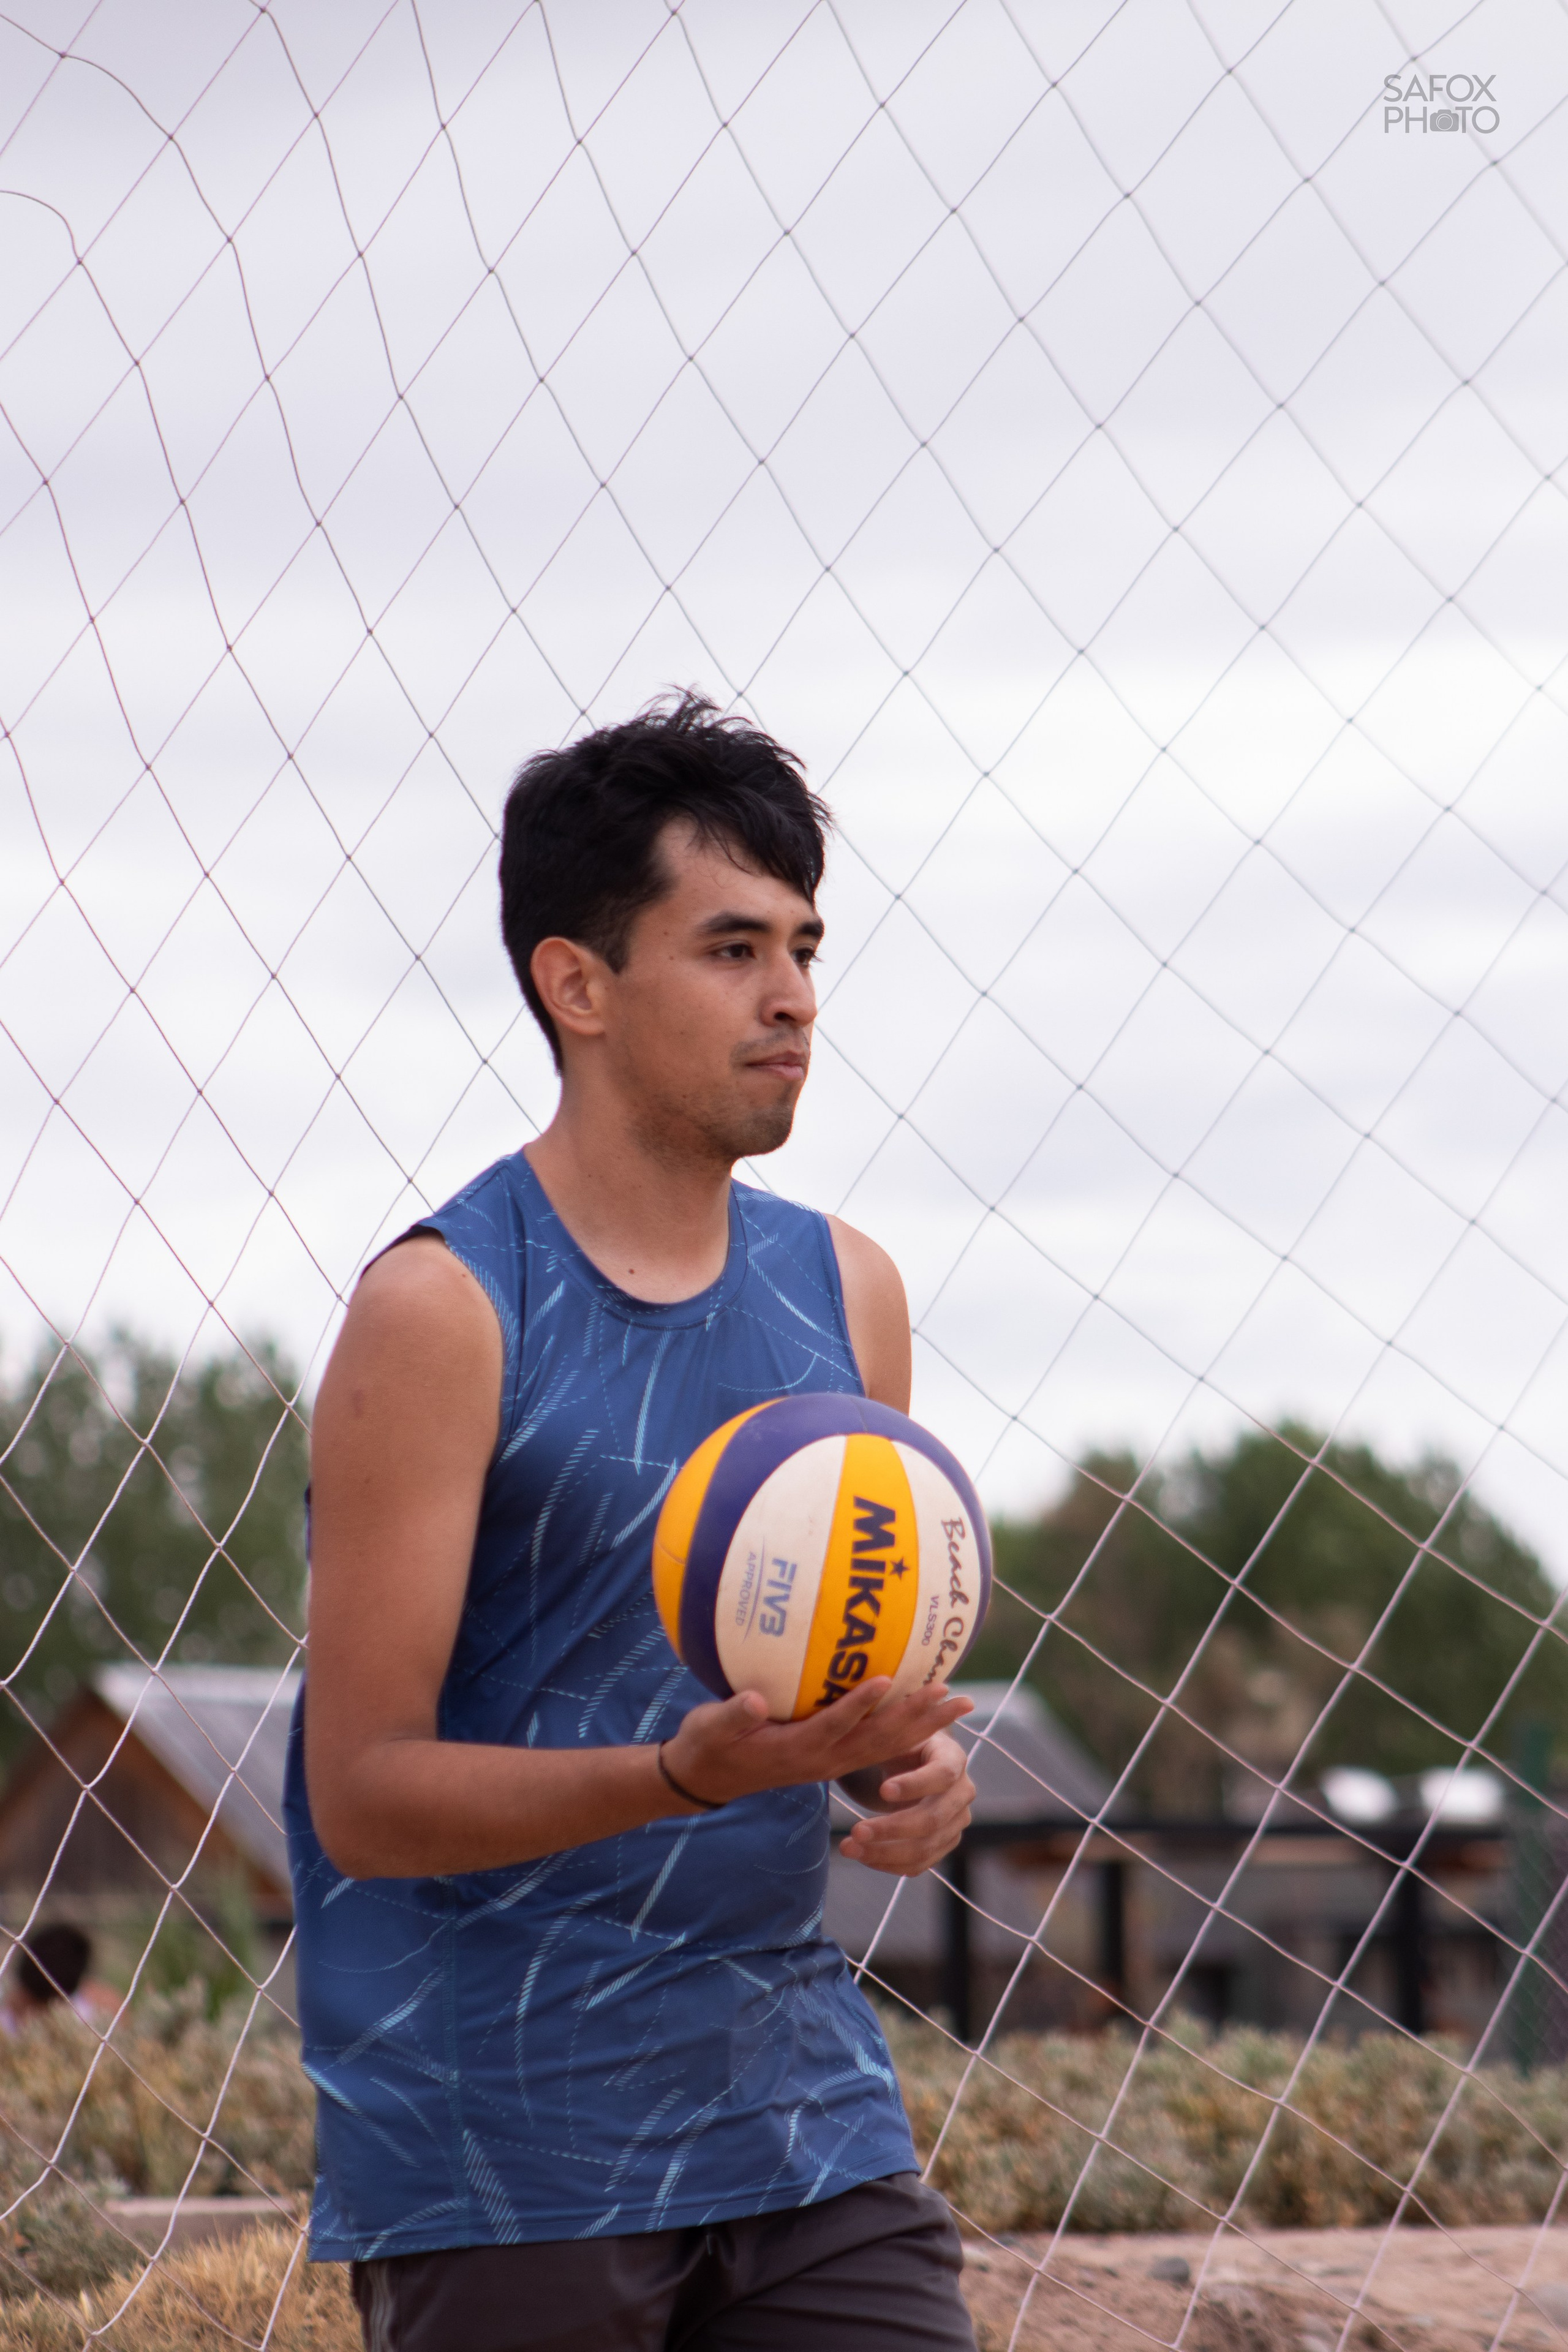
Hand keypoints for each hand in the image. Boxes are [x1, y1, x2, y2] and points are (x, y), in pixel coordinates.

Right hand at [659, 1680, 970, 1811]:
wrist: (709, 1778)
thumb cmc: (708, 1746)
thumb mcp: (711, 1729)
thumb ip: (732, 1715)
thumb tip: (754, 1701)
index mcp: (796, 1751)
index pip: (834, 1726)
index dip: (859, 1704)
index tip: (886, 1678)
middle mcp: (823, 1760)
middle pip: (878, 1740)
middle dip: (917, 1717)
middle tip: (953, 1694)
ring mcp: (831, 1762)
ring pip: (886, 1746)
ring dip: (924, 1724)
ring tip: (959, 1702)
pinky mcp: (833, 1759)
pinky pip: (878, 1745)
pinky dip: (907, 1730)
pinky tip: (929, 1713)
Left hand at [836, 1729, 973, 1875]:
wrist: (908, 1764)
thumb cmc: (899, 1744)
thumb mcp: (895, 1732)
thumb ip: (888, 1734)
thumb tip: (866, 1735)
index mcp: (953, 1757)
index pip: (943, 1774)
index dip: (915, 1785)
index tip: (882, 1790)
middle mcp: (962, 1792)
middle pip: (933, 1819)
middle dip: (891, 1828)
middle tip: (855, 1830)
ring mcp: (956, 1822)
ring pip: (925, 1848)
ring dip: (884, 1852)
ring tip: (848, 1847)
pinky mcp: (944, 1843)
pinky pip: (920, 1863)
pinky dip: (888, 1863)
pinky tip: (862, 1855)